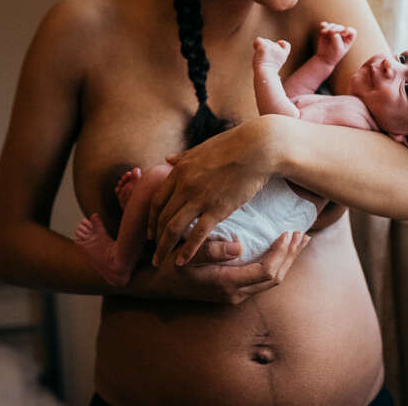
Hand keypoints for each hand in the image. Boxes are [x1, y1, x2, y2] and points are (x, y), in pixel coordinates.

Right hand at [133, 231, 310, 303]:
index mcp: (225, 283)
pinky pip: (260, 279)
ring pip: (270, 281)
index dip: (282, 253)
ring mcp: (232, 294)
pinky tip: (276, 250)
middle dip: (290, 257)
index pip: (266, 271)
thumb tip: (238, 247)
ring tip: (296, 241)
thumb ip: (210, 251)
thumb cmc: (166, 266)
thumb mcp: (183, 255)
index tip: (289, 233)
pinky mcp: (230, 289)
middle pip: (274, 278)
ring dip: (285, 261)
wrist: (151, 285)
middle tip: (301, 235)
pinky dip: (274, 264)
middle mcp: (233, 293)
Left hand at [148, 117, 284, 266]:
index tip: (150, 232)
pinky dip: (188, 250)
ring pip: (174, 228)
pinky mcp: (218, 209)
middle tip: (152, 250)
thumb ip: (183, 157)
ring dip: (164, 247)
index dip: (151, 219)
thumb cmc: (232, 145)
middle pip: (162, 217)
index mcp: (179, 171)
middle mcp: (184, 186)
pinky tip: (182, 261)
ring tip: (160, 261)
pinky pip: (198, 234)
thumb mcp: (201, 149)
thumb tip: (167, 159)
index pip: (157, 200)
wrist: (257, 148)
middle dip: (155, 237)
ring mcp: (200, 198)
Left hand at [252, 37, 290, 70]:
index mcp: (283, 54)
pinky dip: (255, 44)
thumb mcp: (274, 64)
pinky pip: (258, 40)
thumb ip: (273, 56)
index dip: (281, 44)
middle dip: (265, 48)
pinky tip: (256, 50)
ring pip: (264, 41)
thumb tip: (265, 50)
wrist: (265, 74)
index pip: (286, 45)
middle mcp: (278, 49)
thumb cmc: (268, 72)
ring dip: (260, 48)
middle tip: (264, 59)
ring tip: (261, 57)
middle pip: (270, 43)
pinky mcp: (264, 46)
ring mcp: (272, 47)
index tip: (277, 46)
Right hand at [315, 21, 355, 65]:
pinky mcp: (326, 32)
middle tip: (331, 32)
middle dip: (336, 28)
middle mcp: (342, 35)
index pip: (352, 32)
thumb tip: (332, 31)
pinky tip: (322, 25)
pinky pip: (326, 26)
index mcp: (348, 39)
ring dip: (329, 27)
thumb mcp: (337, 49)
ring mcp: (334, 33)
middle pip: (341, 27)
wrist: (324, 58)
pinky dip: (324, 25)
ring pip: (333, 26)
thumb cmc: (334, 55)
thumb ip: (336, 39)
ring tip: (323, 32)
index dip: (349, 31)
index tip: (343, 34)